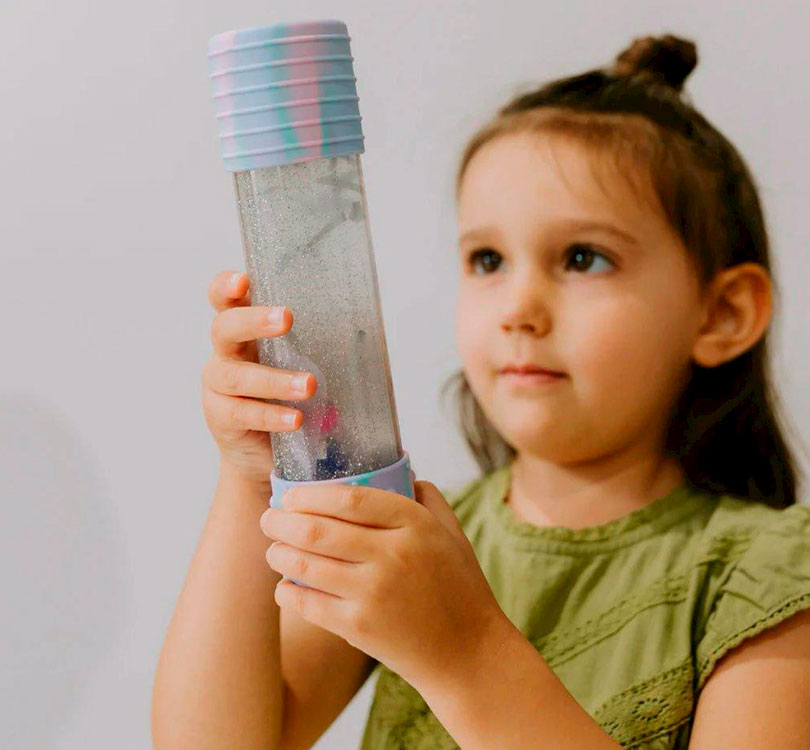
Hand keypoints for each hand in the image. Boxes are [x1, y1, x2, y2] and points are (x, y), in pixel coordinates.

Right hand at [201, 270, 317, 484]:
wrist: (261, 450)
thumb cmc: (284, 395)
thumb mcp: (298, 363)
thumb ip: (314, 345)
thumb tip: (366, 334)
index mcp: (243, 331)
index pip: (224, 300)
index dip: (226, 286)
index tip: (243, 280)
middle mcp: (225, 353)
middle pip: (225, 328)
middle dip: (254, 321)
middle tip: (286, 319)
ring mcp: (217, 386)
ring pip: (236, 376)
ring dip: (275, 379)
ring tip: (309, 385)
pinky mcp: (220, 418)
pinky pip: (242, 414)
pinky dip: (271, 416)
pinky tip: (295, 419)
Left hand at [259, 479, 510, 687]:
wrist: (468, 653)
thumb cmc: (459, 588)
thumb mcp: (452, 533)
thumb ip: (427, 498)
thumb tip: (400, 470)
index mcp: (415, 525)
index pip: (350, 498)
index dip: (311, 494)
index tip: (291, 495)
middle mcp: (392, 555)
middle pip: (318, 529)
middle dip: (281, 521)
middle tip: (268, 518)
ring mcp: (373, 593)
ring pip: (305, 565)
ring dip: (279, 554)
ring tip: (273, 549)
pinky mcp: (359, 628)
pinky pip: (307, 603)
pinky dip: (287, 592)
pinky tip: (285, 586)